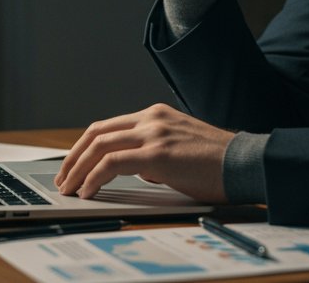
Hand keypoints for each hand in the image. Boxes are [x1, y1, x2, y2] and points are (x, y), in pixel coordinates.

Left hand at [53, 103, 233, 203]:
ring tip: (69, 189)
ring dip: (78, 169)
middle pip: (96, 132)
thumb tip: (137, 170)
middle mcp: (151, 118)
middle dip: (73, 157)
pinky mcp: (157, 154)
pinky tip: (88, 192)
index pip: (108, 127)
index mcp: (156, 115)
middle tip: (63, 179)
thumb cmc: (218, 163)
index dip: (85, 147)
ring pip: (99, 145)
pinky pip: (112, 164)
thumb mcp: (180, 149)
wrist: (245, 162)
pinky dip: (93, 178)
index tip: (74, 166)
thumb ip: (155, 154)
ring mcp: (154, 133)